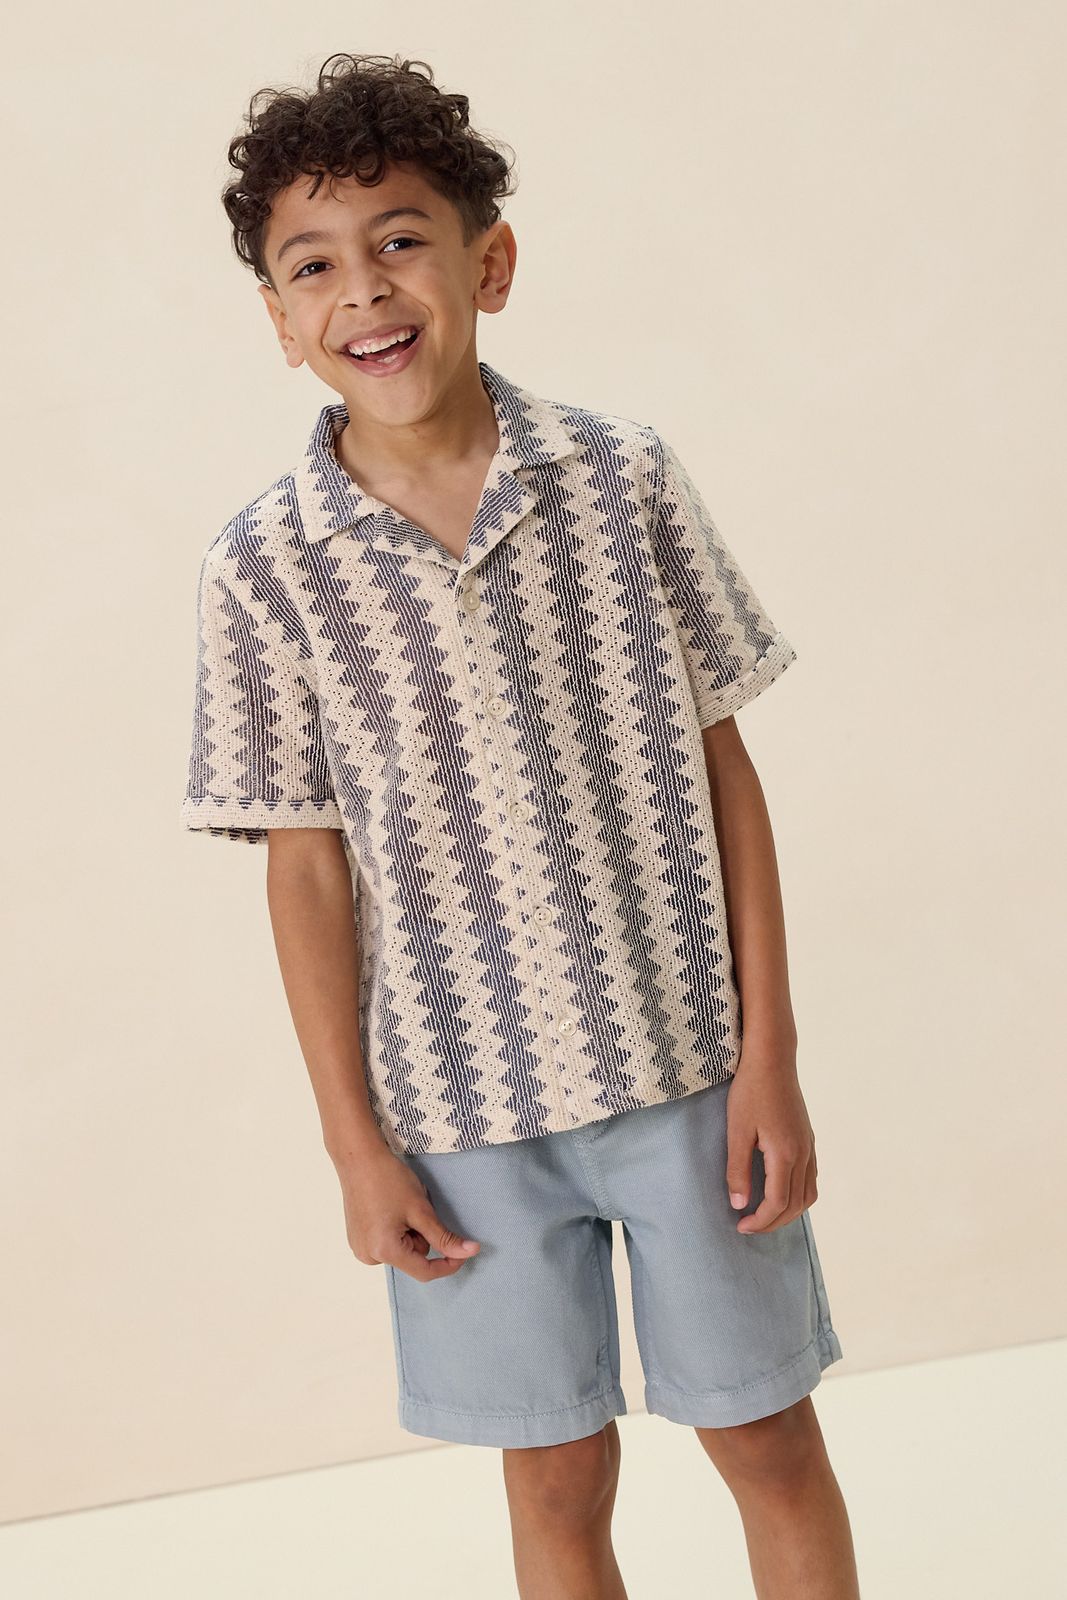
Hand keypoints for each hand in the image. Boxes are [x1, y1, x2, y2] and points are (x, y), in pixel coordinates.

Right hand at [335, 1141, 480, 1280]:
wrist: (359, 1159)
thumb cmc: (388, 1180)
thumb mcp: (421, 1210)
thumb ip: (444, 1237)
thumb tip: (469, 1252)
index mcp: (385, 1251)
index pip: (424, 1272)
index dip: (449, 1264)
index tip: (465, 1251)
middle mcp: (369, 1256)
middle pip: (413, 1258)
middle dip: (422, 1236)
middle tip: (415, 1209)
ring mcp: (360, 1248)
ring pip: (402, 1251)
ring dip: (409, 1233)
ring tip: (399, 1206)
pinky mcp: (357, 1240)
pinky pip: (387, 1244)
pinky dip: (395, 1231)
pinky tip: (389, 1209)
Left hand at [725, 1056, 817, 1235]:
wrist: (772, 1060)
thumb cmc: (750, 1092)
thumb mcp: (737, 1131)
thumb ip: (737, 1169)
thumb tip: (738, 1204)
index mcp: (786, 1154)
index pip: (778, 1203)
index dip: (760, 1221)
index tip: (740, 1226)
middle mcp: (804, 1153)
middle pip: (796, 1205)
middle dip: (773, 1222)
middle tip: (748, 1226)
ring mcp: (810, 1146)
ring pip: (808, 1194)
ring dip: (789, 1212)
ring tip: (764, 1216)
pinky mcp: (808, 1138)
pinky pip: (811, 1178)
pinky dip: (798, 1195)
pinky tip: (780, 1193)